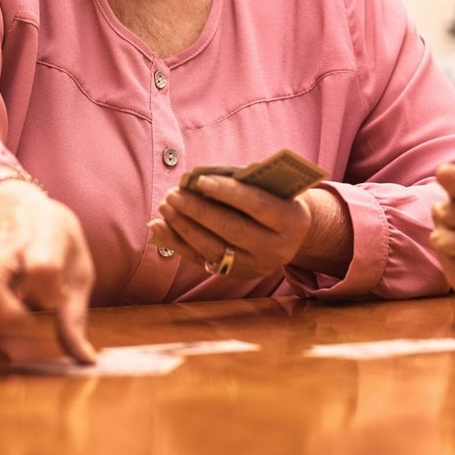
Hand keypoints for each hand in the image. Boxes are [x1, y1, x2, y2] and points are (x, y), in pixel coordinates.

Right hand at [0, 176, 96, 363]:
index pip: (42, 266)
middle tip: (21, 320)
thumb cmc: (55, 244)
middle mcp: (3, 252)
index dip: (48, 292)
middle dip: (1, 313)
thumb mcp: (76, 271)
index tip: (54, 303)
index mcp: (41, 245)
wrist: (20, 208)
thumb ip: (75, 317)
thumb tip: (85, 360)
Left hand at [148, 176, 316, 278]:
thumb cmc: (280, 198)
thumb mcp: (276, 187)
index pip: (256, 204)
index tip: (200, 179)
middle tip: (173, 194)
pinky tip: (158, 227)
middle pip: (232, 229)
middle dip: (198, 211)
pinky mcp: (237, 275)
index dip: (228, 192)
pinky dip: (178, 244)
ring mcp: (256, 266)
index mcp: (291, 220)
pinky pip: (202, 260)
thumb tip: (200, 180)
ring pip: (214, 248)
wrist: (296, 234)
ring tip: (165, 206)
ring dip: (184, 227)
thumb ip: (248, 183)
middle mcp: (276, 248)